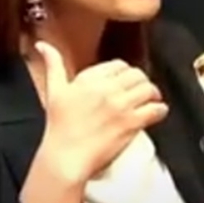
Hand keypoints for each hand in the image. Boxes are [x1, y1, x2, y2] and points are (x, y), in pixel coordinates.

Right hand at [32, 41, 168, 184]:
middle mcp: (106, 88)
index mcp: (89, 78)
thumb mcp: (54, 90)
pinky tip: (157, 113)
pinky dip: (160, 110)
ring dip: (153, 95)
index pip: (119, 65)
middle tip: (142, 91)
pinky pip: (156, 109)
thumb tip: (43, 45)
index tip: (126, 81)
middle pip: (137, 75)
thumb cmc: (59, 127)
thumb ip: (53, 64)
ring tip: (152, 101)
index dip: (126, 72)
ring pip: (149, 89)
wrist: (65, 157)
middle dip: (142, 82)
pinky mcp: (131, 123)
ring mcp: (120, 105)